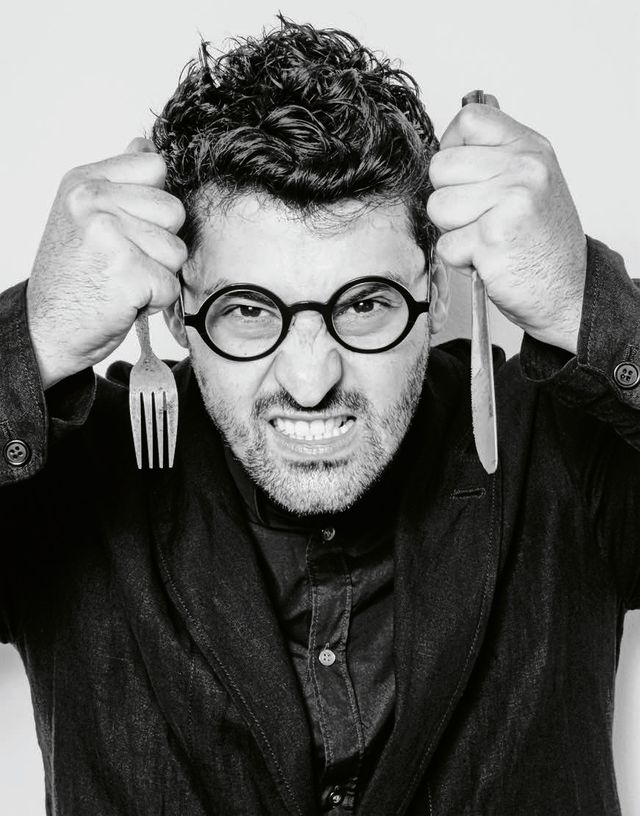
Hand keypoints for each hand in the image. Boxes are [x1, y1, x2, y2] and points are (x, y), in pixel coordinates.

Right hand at [27, 138, 186, 388]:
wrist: (47, 328)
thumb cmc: (72, 275)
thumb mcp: (84, 214)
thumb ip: (119, 181)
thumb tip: (146, 144)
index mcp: (85, 181)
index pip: (155, 166)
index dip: (153, 202)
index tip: (130, 225)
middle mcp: (93, 202)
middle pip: (174, 210)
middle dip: (159, 242)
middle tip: (125, 260)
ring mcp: (109, 236)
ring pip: (176, 250)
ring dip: (158, 274)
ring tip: (123, 279)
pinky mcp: (127, 273)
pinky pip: (170, 284)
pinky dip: (154, 301)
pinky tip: (125, 299)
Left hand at [427, 104, 586, 353]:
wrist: (567, 288)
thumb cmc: (541, 240)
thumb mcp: (530, 181)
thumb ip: (494, 156)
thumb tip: (450, 142)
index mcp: (529, 148)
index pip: (470, 120)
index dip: (453, 147)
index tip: (463, 172)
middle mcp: (523, 169)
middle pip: (441, 166)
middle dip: (448, 197)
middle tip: (478, 215)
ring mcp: (510, 201)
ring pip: (438, 206)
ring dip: (452, 230)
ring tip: (483, 237)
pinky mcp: (493, 238)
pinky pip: (446, 244)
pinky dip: (460, 259)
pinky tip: (487, 257)